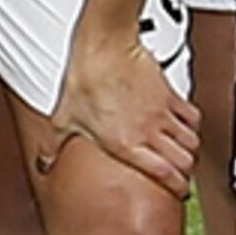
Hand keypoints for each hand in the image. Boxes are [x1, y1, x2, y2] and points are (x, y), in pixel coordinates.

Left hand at [41, 34, 198, 195]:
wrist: (104, 46)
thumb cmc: (86, 78)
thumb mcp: (64, 116)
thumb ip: (53, 144)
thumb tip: (43, 160)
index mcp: (126, 144)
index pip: (165, 174)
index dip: (177, 186)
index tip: (177, 189)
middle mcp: (149, 131)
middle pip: (185, 160)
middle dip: (186, 171)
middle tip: (181, 173)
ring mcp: (161, 113)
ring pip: (191, 140)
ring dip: (189, 149)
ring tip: (182, 152)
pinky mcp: (168, 94)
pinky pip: (191, 115)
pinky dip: (191, 124)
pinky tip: (183, 125)